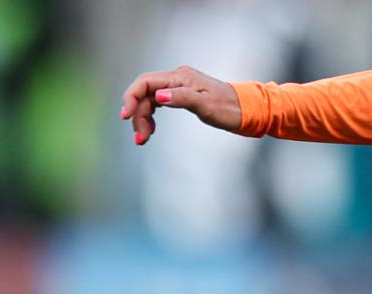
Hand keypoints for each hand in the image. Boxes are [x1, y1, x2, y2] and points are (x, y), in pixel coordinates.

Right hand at [120, 66, 242, 145]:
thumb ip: (182, 98)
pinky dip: (151, 118)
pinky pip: (157, 104)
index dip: (131, 97)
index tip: (125, 116)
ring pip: (149, 101)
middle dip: (138, 115)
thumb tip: (159, 95)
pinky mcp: (180, 96)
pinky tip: (151, 131)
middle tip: (140, 139)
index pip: (145, 83)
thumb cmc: (229, 107)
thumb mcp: (206, 105)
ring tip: (143, 139)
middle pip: (144, 94)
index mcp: (179, 77)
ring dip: (143, 120)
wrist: (246, 109)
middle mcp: (176, 79)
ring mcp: (177, 87)